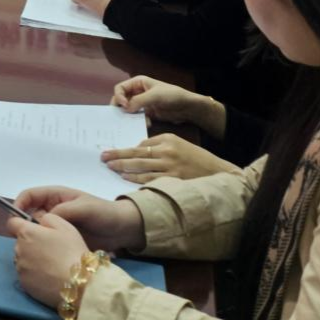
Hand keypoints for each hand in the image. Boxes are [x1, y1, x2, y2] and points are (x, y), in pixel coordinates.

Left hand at [7, 211, 89, 306]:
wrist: (77, 283)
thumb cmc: (72, 251)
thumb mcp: (64, 226)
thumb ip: (47, 218)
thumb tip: (38, 222)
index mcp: (26, 232)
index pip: (12, 223)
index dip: (22, 224)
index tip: (33, 229)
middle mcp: (18, 249)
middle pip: (20, 242)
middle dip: (31, 243)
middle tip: (50, 250)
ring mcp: (20, 268)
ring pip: (23, 259)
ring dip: (32, 259)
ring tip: (51, 265)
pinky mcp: (23, 284)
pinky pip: (26, 275)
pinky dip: (34, 274)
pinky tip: (49, 277)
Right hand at [13, 186, 144, 253]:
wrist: (123, 231)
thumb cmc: (103, 213)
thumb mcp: (84, 207)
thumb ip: (63, 211)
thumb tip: (42, 219)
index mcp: (56, 196)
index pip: (30, 196)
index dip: (19, 203)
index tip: (15, 218)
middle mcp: (53, 209)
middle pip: (29, 214)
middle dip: (23, 224)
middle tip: (21, 237)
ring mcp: (57, 226)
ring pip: (36, 230)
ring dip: (32, 237)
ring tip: (31, 247)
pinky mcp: (62, 240)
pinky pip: (46, 242)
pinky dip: (41, 247)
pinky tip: (41, 254)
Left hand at [102, 133, 240, 183]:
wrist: (217, 173)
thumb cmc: (195, 158)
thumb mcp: (177, 144)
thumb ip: (158, 145)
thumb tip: (137, 151)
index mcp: (167, 139)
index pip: (141, 145)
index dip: (124, 149)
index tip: (110, 150)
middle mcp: (167, 151)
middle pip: (137, 154)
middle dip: (117, 155)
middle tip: (103, 157)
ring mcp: (170, 166)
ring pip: (141, 166)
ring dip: (123, 167)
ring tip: (110, 167)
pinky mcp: (173, 179)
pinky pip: (150, 179)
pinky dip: (136, 178)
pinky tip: (125, 177)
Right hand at [112, 76, 225, 136]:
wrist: (188, 107)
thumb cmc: (172, 95)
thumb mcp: (155, 95)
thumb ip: (139, 101)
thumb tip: (125, 109)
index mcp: (138, 83)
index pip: (120, 88)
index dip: (119, 97)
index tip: (124, 106)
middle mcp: (137, 92)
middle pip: (121, 99)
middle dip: (121, 108)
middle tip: (121, 117)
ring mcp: (142, 103)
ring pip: (128, 110)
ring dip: (129, 116)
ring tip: (131, 122)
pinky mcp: (147, 113)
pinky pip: (136, 117)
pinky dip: (138, 121)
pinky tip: (147, 123)